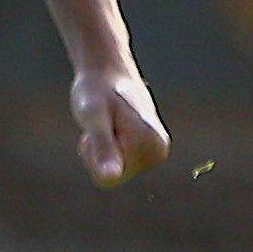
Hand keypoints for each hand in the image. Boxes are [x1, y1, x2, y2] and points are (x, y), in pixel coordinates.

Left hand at [72, 66, 169, 186]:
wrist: (106, 73)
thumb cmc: (96, 91)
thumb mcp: (93, 118)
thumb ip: (103, 149)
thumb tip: (110, 178)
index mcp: (153, 146)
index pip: (109, 178)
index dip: (95, 153)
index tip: (102, 125)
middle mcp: (159, 152)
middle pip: (113, 177)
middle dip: (98, 153)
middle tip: (103, 123)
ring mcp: (154, 152)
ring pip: (113, 172)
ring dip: (100, 150)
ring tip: (108, 123)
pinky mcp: (146, 151)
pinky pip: (115, 165)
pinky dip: (105, 148)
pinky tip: (112, 127)